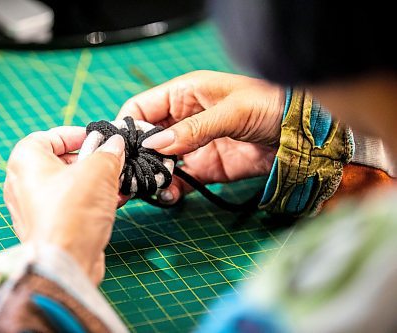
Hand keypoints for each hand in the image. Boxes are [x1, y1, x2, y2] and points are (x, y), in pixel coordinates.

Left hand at [3, 127, 124, 284]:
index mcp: (25, 162)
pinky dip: (88, 202)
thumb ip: (108, 152)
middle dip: (90, 161)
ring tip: (116, 184)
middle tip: (111, 162)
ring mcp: (32, 209)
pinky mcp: (46, 228)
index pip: (47, 136)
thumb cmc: (73, 212)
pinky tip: (111, 203)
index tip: (97, 139)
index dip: (75, 135)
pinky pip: (68, 206)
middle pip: (60, 162)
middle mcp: (22, 184)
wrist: (66, 262)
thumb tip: (114, 145)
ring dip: (95, 183)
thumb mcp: (99, 170)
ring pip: (67, 186)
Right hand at [117, 70, 283, 203]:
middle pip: (147, 138)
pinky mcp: (207, 168)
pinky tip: (167, 196)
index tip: (119, 148)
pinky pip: (181, 181)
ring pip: (160, 161)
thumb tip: (157, 144)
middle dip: (135, 156)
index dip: (128, 125)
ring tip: (140, 191)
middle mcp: (184, 119)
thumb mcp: (232, 112)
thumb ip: (194, 129)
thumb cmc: (270, 106)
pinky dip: (171, 190)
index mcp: (184, 94)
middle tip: (124, 178)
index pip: (143, 107)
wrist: (304, 136)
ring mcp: (194, 146)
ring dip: (150, 176)